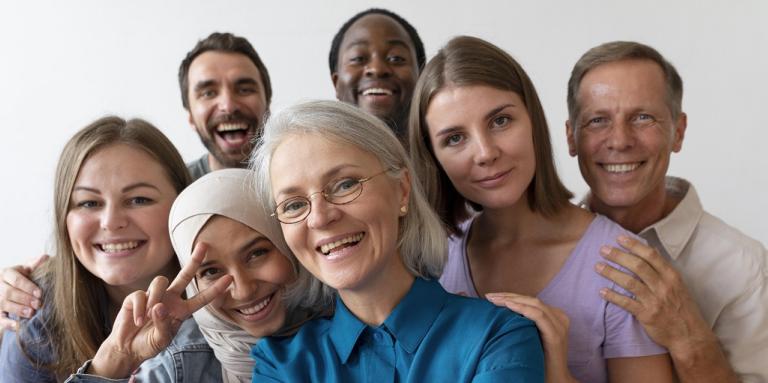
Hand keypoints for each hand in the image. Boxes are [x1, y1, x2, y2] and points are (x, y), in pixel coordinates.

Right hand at [1, 254, 47, 330]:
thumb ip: (33, 265)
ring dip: (17, 309)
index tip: (40, 293)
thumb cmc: (16, 279)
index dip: (28, 287)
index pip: (16, 280)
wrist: (1, 288)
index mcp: (6, 273)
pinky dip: (7, 323)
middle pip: (9, 293)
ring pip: (3, 304)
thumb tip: (45, 257)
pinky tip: (18, 325)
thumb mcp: (23, 270)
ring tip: (31, 313)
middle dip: (24, 299)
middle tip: (38, 304)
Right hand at [90, 243, 232, 377]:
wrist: (127, 348)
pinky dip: (139, 309)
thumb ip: (164, 325)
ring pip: (160, 282)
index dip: (215, 289)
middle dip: (194, 260)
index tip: (229, 278)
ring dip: (154, 298)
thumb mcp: (161, 340)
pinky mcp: (136, 297)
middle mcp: (170, 299)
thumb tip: (160, 306)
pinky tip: (137, 320)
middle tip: (204, 245)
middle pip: (184, 275)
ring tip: (147, 318)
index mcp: (181, 310)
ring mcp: (154, 296)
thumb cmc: (148, 344)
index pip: (201, 298)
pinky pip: (140, 295)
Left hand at [486, 292, 576, 382]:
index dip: (511, 296)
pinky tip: (509, 306)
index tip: (491, 297)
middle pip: (531, 299)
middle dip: (508, 296)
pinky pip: (538, 316)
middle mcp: (559, 318)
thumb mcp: (532, 336)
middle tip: (489, 296)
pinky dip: (522, 308)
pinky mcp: (555, 335)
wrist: (555, 379)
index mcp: (555, 316)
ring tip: (495, 300)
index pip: (530, 300)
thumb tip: (502, 312)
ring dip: (512, 300)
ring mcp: (559, 325)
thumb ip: (525, 323)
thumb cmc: (539, 359)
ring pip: (534, 304)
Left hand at [595, 236, 714, 355]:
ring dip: (611, 273)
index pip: (651, 255)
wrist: (689, 335)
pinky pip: (626, 303)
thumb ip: (663, 268)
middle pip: (638, 266)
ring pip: (630, 282)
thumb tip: (651, 249)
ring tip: (598, 267)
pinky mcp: (647, 315)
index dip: (634, 245)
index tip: (619, 238)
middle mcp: (664, 286)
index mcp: (671, 276)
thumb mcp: (678, 285)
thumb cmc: (682, 308)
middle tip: (603, 249)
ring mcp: (655, 301)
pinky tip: (601, 291)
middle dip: (618, 256)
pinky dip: (613, 296)